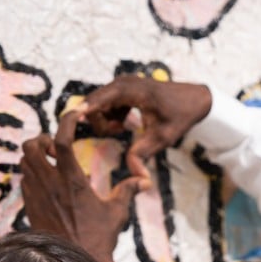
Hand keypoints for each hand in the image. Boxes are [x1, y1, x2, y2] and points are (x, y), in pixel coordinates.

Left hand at [19, 109, 138, 261]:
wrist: (76, 261)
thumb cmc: (99, 237)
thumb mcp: (117, 212)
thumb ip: (127, 191)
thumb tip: (144, 180)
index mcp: (73, 181)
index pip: (62, 140)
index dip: (66, 121)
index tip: (76, 114)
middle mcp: (50, 185)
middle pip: (32, 146)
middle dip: (41, 138)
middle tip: (55, 145)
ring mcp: (37, 195)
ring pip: (24, 161)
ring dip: (35, 155)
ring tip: (50, 160)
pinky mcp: (30, 207)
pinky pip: (24, 180)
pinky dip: (32, 172)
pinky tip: (46, 180)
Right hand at [83, 76, 212, 183]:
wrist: (194, 100)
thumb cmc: (180, 116)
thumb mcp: (163, 138)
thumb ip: (144, 154)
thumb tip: (139, 178)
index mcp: (129, 90)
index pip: (97, 100)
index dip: (81, 112)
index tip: (66, 122)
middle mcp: (120, 83)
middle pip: (92, 105)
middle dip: (100, 124)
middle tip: (121, 132)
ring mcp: (120, 85)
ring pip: (96, 106)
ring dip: (105, 122)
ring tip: (126, 129)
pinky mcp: (121, 90)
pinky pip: (104, 106)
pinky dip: (110, 117)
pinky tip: (126, 125)